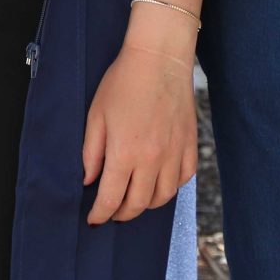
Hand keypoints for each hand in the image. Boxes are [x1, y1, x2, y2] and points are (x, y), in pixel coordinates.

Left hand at [81, 42, 198, 223]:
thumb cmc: (123, 83)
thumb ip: (91, 153)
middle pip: (138, 204)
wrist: (159, 59)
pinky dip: (170, 188)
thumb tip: (90, 181)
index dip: (100, 214)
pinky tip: (158, 183)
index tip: (94, 219)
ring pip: (163, 197)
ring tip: (134, 201)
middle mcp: (152, 159)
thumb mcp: (96, 115)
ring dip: (146, 205)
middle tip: (112, 212)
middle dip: (122, 214)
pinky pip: (183, 179)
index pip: (111, 198)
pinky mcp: (190, 146)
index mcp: (124, 152)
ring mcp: (174, 154)